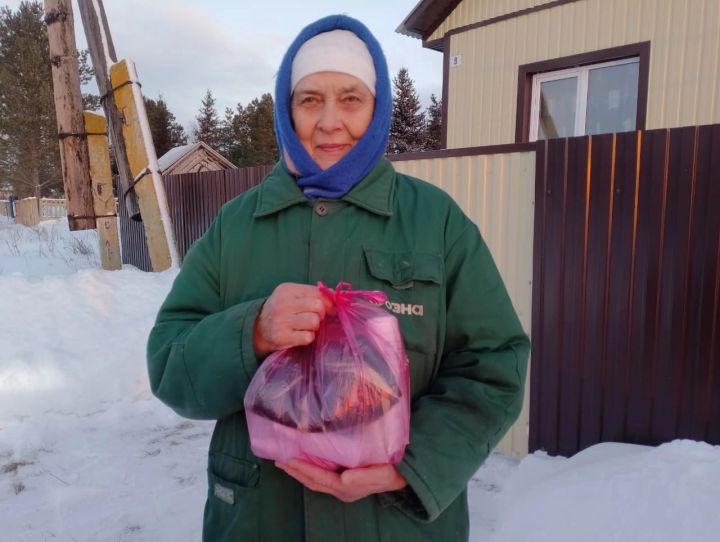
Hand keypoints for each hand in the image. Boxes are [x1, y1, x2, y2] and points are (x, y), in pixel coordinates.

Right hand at [253, 283, 332, 358]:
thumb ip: (312, 293)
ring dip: (315, 326)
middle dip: (321, 314)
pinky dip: (308, 337)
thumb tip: (335, 296)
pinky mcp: (282, 336)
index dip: (329, 302)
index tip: (330, 309)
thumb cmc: (281, 309)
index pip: (317, 293)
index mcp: (288, 290)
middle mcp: (283, 303)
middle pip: (318, 306)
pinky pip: (308, 337)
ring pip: (314, 321)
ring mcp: (282, 320)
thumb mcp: (292, 295)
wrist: (258, 328)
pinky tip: (302, 335)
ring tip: (307, 326)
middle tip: (316, 318)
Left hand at [275, 459, 406, 502]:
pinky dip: (308, 468)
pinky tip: (303, 460)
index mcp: (347, 487)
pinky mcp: (344, 479)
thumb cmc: (391, 472)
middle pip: (312, 481)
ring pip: (314, 479)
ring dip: (299, 471)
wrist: (402, 476)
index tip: (287, 458)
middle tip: (278, 458)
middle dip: (295, 471)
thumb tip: (345, 477)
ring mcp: (341, 486)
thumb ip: (364, 476)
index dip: (302, 469)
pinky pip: (321, 475)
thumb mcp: (382, 474)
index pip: (319, 478)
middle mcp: (341, 488)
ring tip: (285, 460)